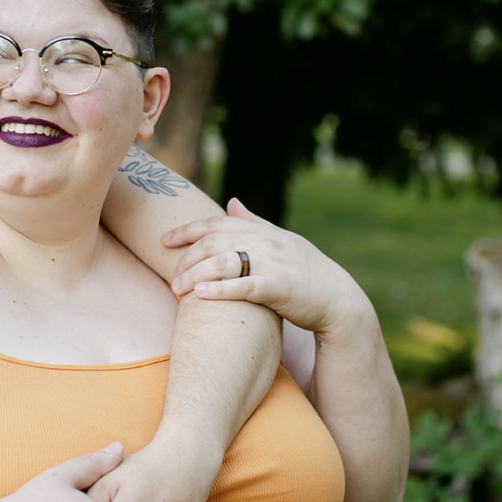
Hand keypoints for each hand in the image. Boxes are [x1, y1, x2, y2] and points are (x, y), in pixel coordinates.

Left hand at [162, 197, 365, 335]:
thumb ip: (254, 222)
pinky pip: (243, 286)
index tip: (164, 241)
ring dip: (195, 275)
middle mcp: (266, 242)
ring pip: (223, 262)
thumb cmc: (305, 271)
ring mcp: (273, 264)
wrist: (338, 299)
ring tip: (177, 289)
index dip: (187, 230)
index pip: (216, 224)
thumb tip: (232, 202)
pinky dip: (220, 290)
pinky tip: (200, 296)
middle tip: (171, 278)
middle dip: (187, 259)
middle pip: (214, 242)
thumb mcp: (280, 240)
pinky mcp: (279, 288)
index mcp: (263, 231)